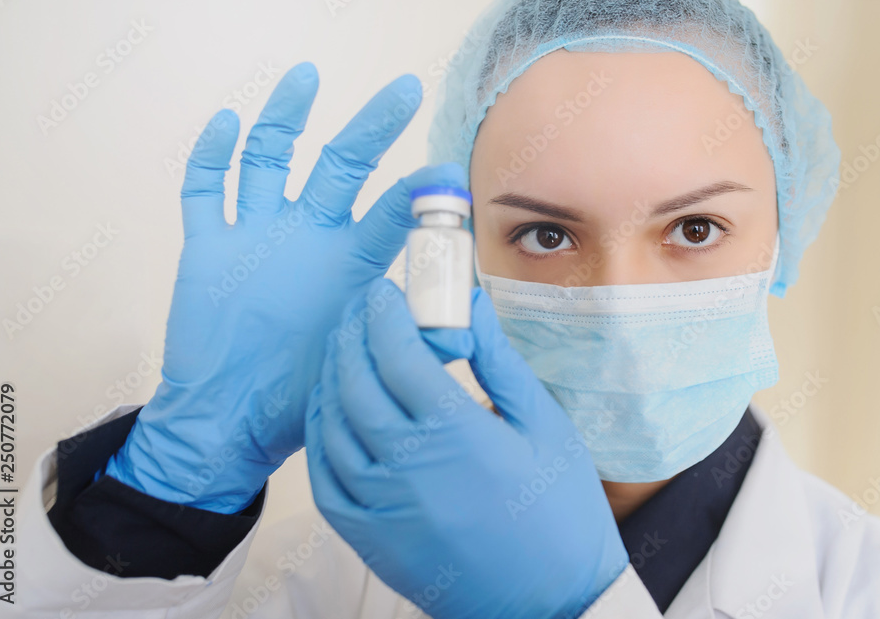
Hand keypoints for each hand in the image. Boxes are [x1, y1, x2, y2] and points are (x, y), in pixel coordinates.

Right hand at [102, 62, 465, 511]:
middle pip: (340, 165)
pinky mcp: (209, 247)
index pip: (391, 214)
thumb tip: (464, 336)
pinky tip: (228, 120)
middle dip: (372, 127)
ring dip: (285, 118)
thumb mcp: (360, 366)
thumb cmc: (299, 398)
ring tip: (308, 75)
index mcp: (350, 263)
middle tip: (405, 88)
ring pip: (269, 160)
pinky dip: (213, 154)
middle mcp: (308, 237)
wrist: (228, 420)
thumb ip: (407, 345)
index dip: (419, 192)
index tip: (449, 168)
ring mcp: (258, 236)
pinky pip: (206, 190)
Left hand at [306, 279, 627, 618]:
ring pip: (331, 425)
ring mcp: (382, 507)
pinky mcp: (370, 539)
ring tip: (345, 351)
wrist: (551, 603)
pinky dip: (320, 436)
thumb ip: (499, 361)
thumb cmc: (559, 514)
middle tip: (359, 311)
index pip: (396, 353)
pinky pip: (324, 478)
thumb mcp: (544, 426)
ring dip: (331, 378)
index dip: (383, 314)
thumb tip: (471, 306)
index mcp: (456, 433)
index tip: (383, 292)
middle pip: (355, 381)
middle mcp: (408, 468)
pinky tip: (332, 413)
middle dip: (351, 334)